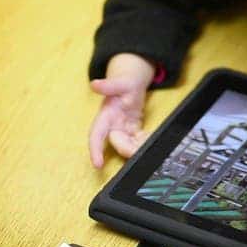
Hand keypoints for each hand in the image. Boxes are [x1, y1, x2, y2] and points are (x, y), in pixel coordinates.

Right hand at [88, 53, 154, 167]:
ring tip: (150, 140)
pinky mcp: (132, 129)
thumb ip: (108, 85)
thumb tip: (95, 84)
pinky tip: (152, 137)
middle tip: (142, 149)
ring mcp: (122, 127)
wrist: (132, 81)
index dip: (95, 150)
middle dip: (128, 149)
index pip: (96, 135)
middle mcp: (112, 124)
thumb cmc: (124, 81)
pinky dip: (144, 141)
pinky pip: (137, 140)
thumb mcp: (120, 82)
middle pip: (117, 143)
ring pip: (128, 144)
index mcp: (106, 115)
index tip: (97, 164)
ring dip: (138, 146)